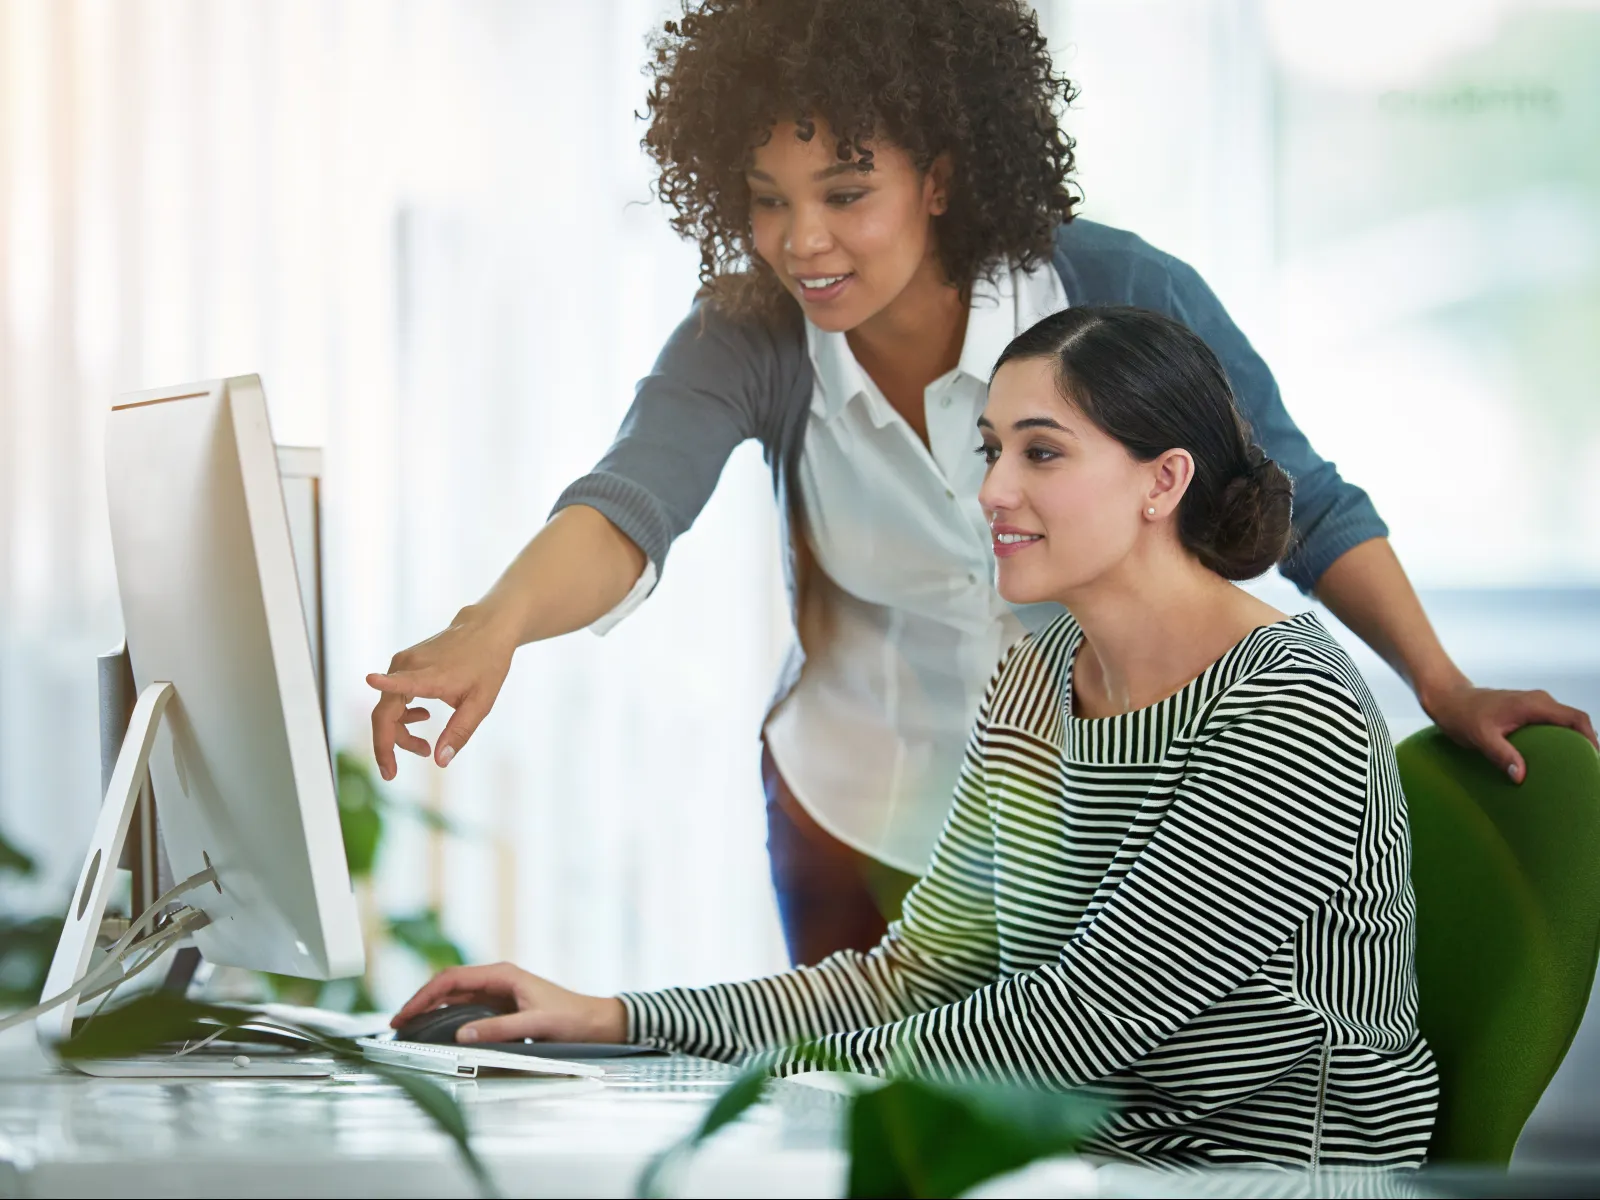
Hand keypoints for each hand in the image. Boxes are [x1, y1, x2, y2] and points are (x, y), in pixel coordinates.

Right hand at [367, 605, 517, 780]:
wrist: (485, 630)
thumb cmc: (486, 665)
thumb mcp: (481, 703)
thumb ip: (459, 732)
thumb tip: (440, 761)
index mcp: (431, 675)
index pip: (405, 680)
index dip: (385, 683)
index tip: (371, 680)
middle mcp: (410, 665)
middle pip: (384, 712)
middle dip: (386, 745)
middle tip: (392, 773)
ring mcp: (403, 662)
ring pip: (386, 707)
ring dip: (398, 732)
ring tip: (424, 748)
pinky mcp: (403, 662)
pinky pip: (391, 696)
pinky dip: (401, 715)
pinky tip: (422, 718)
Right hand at [390, 963, 626, 1044]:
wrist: (594, 1021)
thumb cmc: (571, 1018)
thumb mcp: (536, 1023)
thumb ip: (499, 1029)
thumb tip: (462, 1034)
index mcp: (503, 974)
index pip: (452, 979)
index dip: (424, 995)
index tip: (406, 1013)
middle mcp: (497, 979)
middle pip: (448, 985)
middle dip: (421, 1001)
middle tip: (399, 1023)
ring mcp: (498, 992)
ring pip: (454, 996)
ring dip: (431, 1009)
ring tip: (409, 1026)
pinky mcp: (501, 1006)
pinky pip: (465, 1008)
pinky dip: (445, 1016)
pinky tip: (434, 1028)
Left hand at [1421, 679, 1597, 783]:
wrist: (1447, 699)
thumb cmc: (1462, 715)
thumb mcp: (1480, 737)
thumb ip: (1501, 754)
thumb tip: (1521, 776)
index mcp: (1534, 705)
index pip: (1575, 718)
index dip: (1591, 738)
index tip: (1594, 758)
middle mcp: (1539, 701)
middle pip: (1575, 720)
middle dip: (1586, 742)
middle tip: (1588, 768)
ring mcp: (1534, 704)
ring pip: (1565, 722)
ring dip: (1573, 741)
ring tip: (1576, 766)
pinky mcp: (1527, 710)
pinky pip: (1552, 723)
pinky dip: (1560, 738)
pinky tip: (1555, 758)